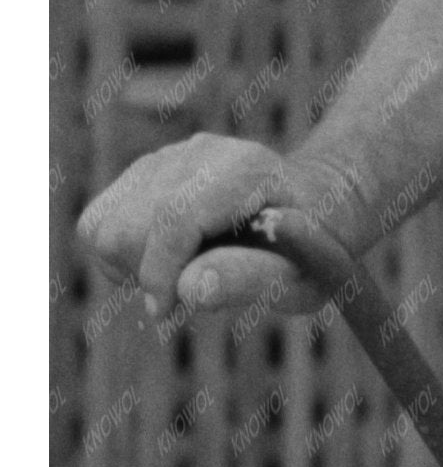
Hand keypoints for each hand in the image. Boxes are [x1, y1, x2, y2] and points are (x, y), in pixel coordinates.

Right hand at [76, 138, 379, 325]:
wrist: (316, 207)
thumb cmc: (313, 251)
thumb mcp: (303, 276)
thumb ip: (251, 279)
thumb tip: (189, 289)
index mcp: (244, 172)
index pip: (173, 218)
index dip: (160, 274)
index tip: (168, 312)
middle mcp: (201, 154)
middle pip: (123, 227)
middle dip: (146, 272)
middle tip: (188, 288)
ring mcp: (168, 157)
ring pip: (101, 225)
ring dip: (131, 264)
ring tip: (181, 271)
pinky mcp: (147, 171)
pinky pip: (100, 221)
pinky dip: (123, 251)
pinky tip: (167, 257)